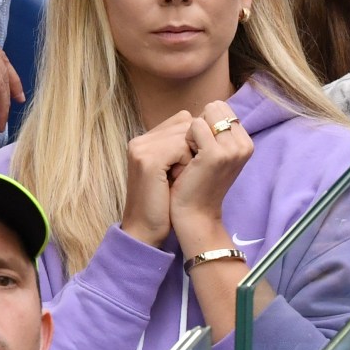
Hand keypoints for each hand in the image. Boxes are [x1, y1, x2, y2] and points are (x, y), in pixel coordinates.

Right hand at [121, 112, 194, 247]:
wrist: (145, 230)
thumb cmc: (163, 203)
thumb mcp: (172, 169)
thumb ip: (182, 147)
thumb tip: (209, 128)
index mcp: (145, 141)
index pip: (182, 119)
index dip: (194, 140)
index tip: (189, 166)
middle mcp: (140, 140)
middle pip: (185, 123)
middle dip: (194, 147)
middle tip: (183, 174)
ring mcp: (142, 148)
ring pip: (185, 133)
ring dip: (191, 156)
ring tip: (179, 177)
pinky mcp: (148, 159)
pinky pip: (182, 147)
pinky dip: (187, 163)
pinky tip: (178, 180)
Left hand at [169, 101, 252, 252]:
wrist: (194, 215)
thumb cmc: (197, 183)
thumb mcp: (215, 154)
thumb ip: (217, 131)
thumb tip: (209, 106)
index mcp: (246, 142)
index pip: (221, 108)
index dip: (204, 123)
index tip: (201, 150)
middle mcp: (245, 144)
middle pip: (214, 107)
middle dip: (199, 124)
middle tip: (195, 153)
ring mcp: (232, 149)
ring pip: (204, 114)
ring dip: (191, 132)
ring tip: (192, 158)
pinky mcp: (217, 154)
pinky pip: (194, 125)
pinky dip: (185, 139)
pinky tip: (187, 161)